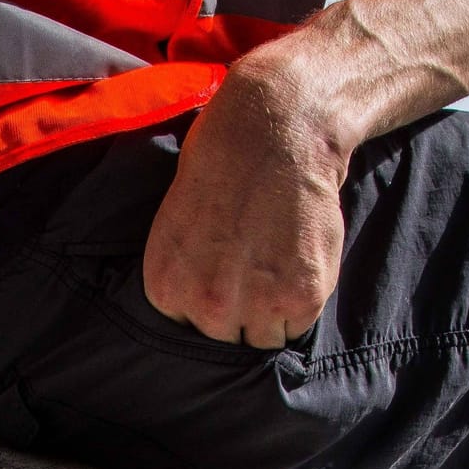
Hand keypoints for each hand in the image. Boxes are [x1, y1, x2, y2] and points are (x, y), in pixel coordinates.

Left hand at [143, 49, 352, 348]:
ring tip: (277, 265)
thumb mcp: (175, 225)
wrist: (275, 129)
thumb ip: (184, 274)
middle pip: (226, 340)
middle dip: (242, 312)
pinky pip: (298, 326)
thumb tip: (198, 311)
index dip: (212, 305)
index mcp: (165, 287)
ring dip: (274, 313)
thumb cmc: (222, 164)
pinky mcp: (301, 296)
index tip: (226, 277)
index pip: (189, 330)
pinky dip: (303, 301)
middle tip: (256, 270)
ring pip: (264, 340)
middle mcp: (205, 303)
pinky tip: (297, 260)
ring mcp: (254, 304)